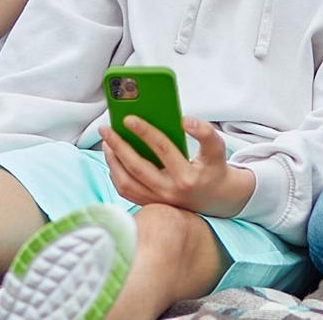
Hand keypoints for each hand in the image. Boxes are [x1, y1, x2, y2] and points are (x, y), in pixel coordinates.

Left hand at [98, 116, 254, 217]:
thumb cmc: (213, 169)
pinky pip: (125, 190)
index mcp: (186, 177)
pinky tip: (112, 157)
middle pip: (136, 167)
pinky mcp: (150, 204)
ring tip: (106, 141)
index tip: (129, 118)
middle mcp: (169, 192)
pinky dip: (115, 173)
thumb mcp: (217, 149)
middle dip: (118, 145)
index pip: (162, 150)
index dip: (145, 132)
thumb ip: (205, 133)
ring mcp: (157, 201)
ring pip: (126, 182)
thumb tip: (184, 120)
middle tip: (105, 128)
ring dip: (112, 160)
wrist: (216, 198)